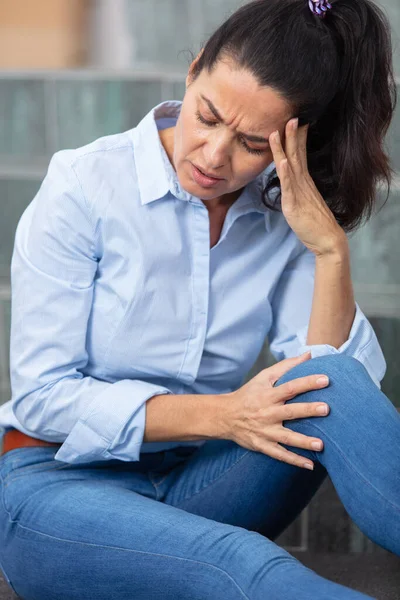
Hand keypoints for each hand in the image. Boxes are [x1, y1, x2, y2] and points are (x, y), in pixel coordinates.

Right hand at [223, 352, 329, 469]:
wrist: (225, 416)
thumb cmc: (249, 394)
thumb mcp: (264, 377)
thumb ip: (286, 366)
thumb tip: (309, 355)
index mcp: (268, 395)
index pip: (290, 387)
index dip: (308, 382)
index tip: (326, 380)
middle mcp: (267, 413)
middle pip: (290, 411)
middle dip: (308, 410)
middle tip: (326, 409)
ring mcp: (265, 431)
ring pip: (286, 437)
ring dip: (304, 441)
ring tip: (321, 444)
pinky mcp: (263, 446)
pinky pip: (280, 454)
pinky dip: (294, 460)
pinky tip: (310, 465)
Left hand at [269, 119, 346, 256]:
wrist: (326, 238)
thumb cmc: (315, 221)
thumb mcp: (304, 200)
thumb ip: (297, 188)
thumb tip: (291, 179)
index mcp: (305, 180)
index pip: (300, 154)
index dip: (297, 137)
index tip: (295, 120)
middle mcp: (302, 182)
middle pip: (296, 154)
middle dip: (292, 134)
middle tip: (291, 116)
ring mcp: (299, 192)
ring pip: (289, 165)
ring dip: (283, 148)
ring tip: (278, 131)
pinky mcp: (294, 203)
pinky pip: (289, 185)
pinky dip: (285, 172)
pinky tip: (282, 161)